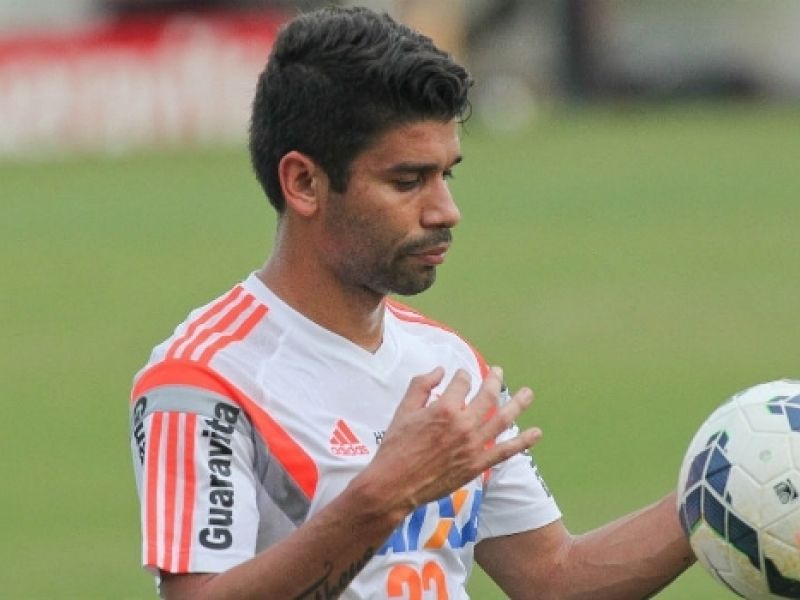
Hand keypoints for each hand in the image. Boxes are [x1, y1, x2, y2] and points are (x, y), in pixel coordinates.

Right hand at [365, 366, 540, 517]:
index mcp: (445, 408)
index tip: (460, 376)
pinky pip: (505, 451)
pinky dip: (522, 442)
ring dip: (517, 404)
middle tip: (498, 372)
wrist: (394, 485)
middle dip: (494, 381)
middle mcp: (463, 424)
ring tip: (528, 393)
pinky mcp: (477, 465)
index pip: (462, 382)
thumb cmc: (395, 447)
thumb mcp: (403, 410)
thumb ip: (421, 386)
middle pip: (487, 396)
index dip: (462, 376)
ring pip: (502, 419)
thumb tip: (439, 371)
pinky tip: (536, 433)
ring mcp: (473, 446)